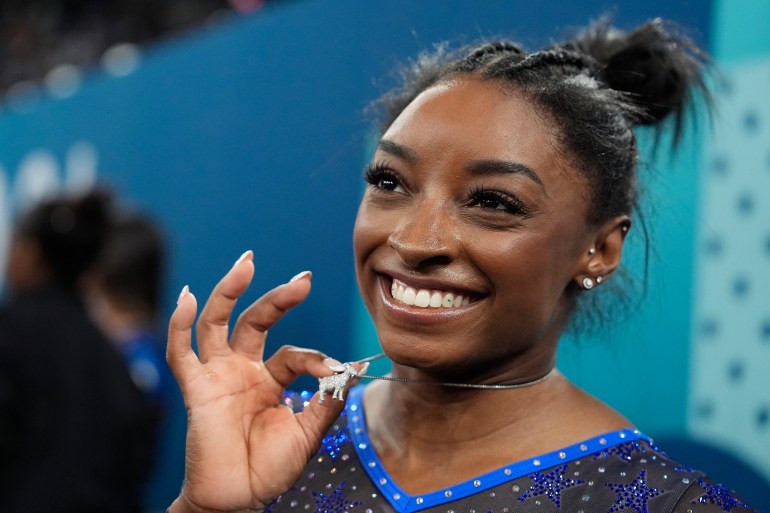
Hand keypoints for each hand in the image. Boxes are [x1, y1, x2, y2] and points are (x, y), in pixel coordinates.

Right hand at [166, 252, 354, 512]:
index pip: (295, 352)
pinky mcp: (196, 389)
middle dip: (278, 298)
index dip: (316, 357)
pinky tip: (186, 298)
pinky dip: (179, 325)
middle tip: (304, 279)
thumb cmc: (270, 469)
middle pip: (256, 320)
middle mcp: (242, 369)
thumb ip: (327, 400)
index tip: (335, 369)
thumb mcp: (308, 433)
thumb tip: (352, 368)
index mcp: (270, 379)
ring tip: (246, 263)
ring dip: (229, 291)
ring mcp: (218, 375)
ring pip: (216, 323)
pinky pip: (180, 353)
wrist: (238, 499)